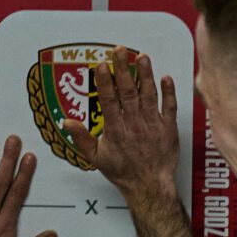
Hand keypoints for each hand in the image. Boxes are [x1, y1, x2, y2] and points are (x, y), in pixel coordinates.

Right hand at [63, 46, 181, 201]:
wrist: (150, 186)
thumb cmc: (124, 172)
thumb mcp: (96, 158)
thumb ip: (82, 138)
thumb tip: (67, 123)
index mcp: (116, 130)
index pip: (108, 100)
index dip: (104, 81)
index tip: (101, 65)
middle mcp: (134, 124)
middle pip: (128, 92)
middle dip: (123, 69)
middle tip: (120, 51)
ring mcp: (152, 125)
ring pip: (149, 95)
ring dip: (145, 75)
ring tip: (142, 57)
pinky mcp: (168, 128)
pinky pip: (170, 107)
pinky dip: (169, 92)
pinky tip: (165, 77)